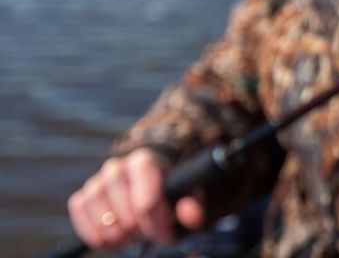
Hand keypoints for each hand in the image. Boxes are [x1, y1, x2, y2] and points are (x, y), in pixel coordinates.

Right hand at [67, 148, 205, 249]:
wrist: (149, 190)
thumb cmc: (170, 196)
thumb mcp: (188, 201)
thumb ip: (194, 208)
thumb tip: (189, 213)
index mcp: (145, 162)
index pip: (147, 203)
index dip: (157, 226)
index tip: (166, 236)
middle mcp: (117, 167)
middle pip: (124, 213)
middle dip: (139, 231)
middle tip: (148, 235)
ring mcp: (96, 181)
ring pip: (102, 218)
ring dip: (118, 235)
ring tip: (132, 237)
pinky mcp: (81, 197)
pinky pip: (82, 220)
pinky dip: (95, 235)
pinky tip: (114, 239)